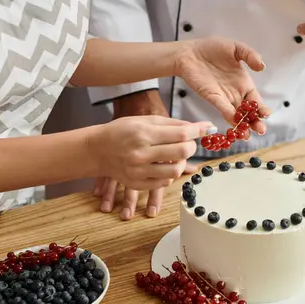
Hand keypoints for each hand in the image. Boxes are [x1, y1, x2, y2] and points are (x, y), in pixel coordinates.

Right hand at [88, 116, 212, 213]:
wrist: (97, 149)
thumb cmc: (123, 131)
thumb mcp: (145, 120)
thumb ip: (172, 123)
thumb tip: (199, 126)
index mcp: (144, 133)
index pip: (181, 133)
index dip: (198, 130)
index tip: (207, 128)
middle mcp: (141, 152)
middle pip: (182, 151)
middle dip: (191, 146)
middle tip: (189, 144)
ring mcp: (139, 170)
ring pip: (176, 170)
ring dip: (182, 162)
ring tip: (176, 156)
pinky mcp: (137, 183)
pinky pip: (165, 181)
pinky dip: (170, 173)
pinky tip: (164, 165)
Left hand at [175, 37, 270, 134]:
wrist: (190, 52)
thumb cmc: (213, 48)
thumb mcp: (236, 47)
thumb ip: (250, 55)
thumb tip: (262, 66)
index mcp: (245, 84)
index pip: (256, 101)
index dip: (262, 109)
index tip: (266, 115)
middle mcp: (236, 93)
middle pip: (248, 113)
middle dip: (255, 122)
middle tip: (260, 130)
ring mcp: (224, 97)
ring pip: (236, 115)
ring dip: (242, 126)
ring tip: (247, 136)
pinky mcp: (212, 97)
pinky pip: (222, 108)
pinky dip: (228, 115)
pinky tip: (234, 122)